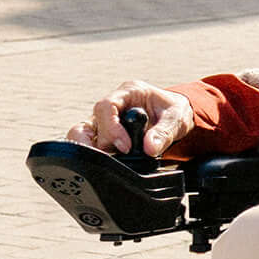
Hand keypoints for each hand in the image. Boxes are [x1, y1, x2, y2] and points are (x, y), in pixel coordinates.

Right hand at [82, 80, 196, 158]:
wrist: (174, 116)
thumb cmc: (173, 111)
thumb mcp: (176, 119)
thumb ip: (164, 133)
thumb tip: (150, 148)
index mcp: (128, 92)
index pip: (106, 106)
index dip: (111, 128)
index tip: (125, 147)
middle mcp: (112, 105)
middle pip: (88, 122)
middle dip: (97, 142)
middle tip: (115, 156)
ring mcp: (105, 121)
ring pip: (82, 134)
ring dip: (89, 149)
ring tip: (105, 163)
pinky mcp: (105, 135)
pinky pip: (89, 144)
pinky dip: (94, 155)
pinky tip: (105, 165)